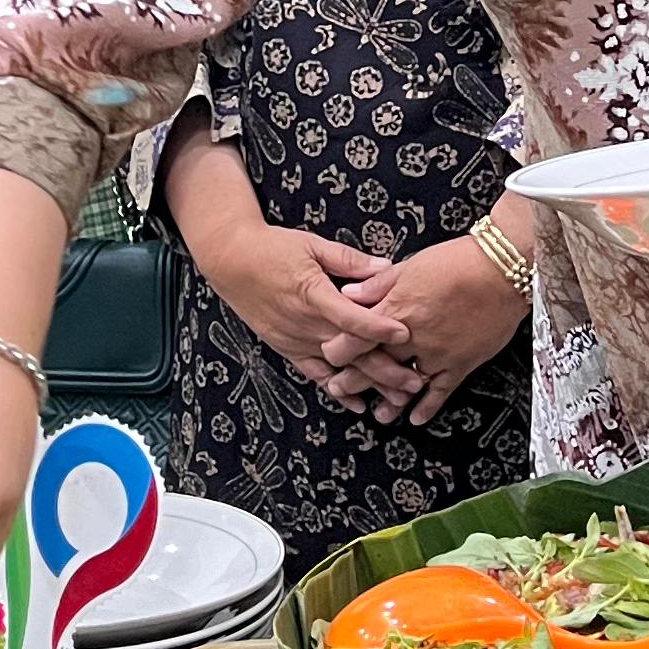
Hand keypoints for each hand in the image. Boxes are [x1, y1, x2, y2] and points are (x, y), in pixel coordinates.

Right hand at [197, 218, 421, 407]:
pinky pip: (315, 375)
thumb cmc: (273, 248)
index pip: (352, 318)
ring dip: (369, 385)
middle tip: (416, 382)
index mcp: (314, 294)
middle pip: (352, 352)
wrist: (231, 261)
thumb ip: (349, 260)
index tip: (406, 333)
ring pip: (338, 369)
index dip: (380, 327)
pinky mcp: (288, 349)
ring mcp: (296, 340)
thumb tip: (385, 267)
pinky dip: (337, 390)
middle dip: (386, 369)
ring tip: (398, 400)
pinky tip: (358, 404)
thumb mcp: (312, 244)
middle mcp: (307, 324)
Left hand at [324, 236, 530, 427]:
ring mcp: (438, 353)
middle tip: (338, 389)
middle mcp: (414, 336)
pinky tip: (417, 417)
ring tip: (377, 413)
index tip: (328, 355)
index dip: (340, 348)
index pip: (358, 335)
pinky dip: (428, 406)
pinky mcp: (461, 363)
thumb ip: (377, 284)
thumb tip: (349, 293)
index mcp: (397, 309)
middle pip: (377, 363)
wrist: (502, 269)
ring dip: (390, 401)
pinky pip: (441, 390)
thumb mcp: (411, 265)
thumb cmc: (457, 260)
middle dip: (355, 379)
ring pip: (406, 384)